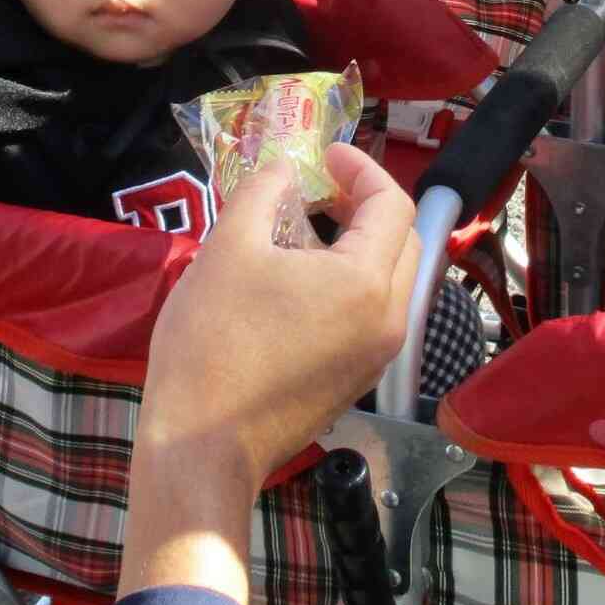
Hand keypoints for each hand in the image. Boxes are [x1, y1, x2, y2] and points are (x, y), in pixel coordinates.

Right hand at [118, 143, 416, 600]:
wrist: (202, 448)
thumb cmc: (213, 342)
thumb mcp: (229, 247)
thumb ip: (264, 192)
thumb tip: (284, 169)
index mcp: (367, 283)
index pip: (392, 203)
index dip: (360, 169)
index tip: (324, 156)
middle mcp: (389, 319)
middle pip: (402, 239)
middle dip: (366, 204)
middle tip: (318, 188)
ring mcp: (377, 355)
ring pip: (389, 279)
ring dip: (359, 243)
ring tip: (302, 230)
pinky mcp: (357, 379)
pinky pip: (372, 313)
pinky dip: (351, 282)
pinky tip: (298, 280)